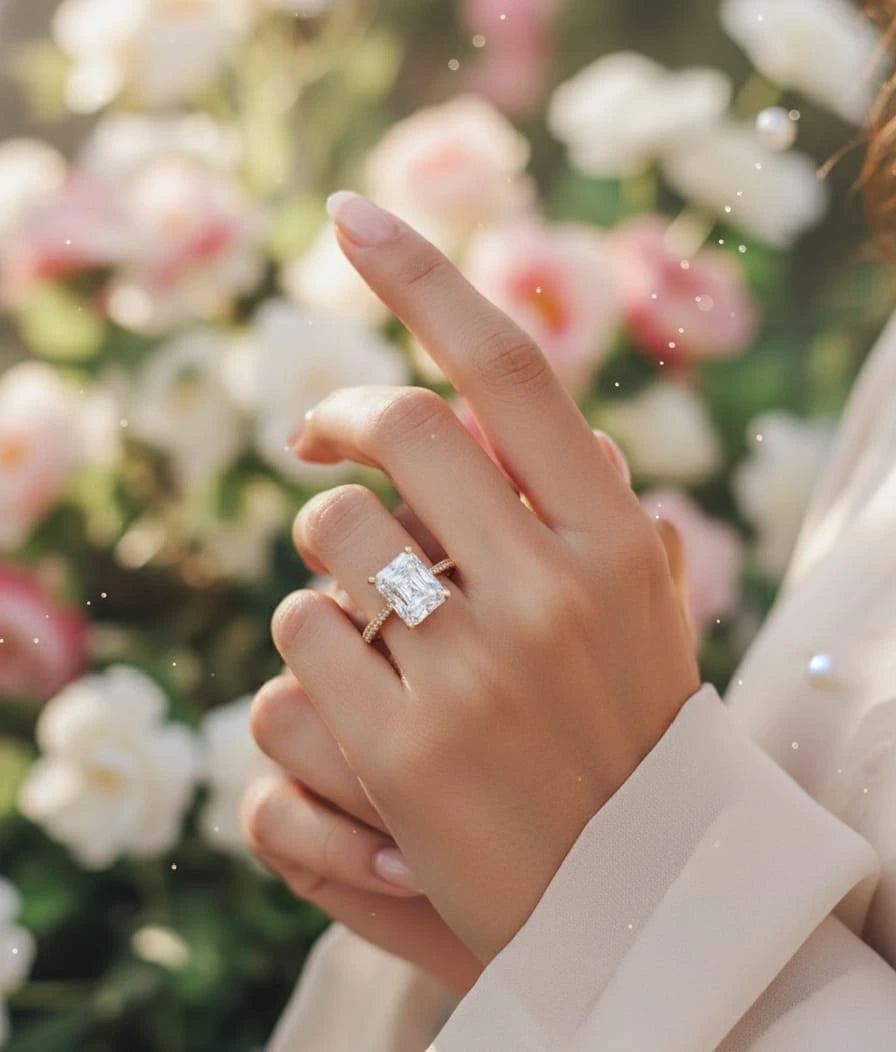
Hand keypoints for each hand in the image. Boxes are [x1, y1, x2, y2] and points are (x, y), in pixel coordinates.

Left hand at [268, 193, 699, 963]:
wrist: (628, 897)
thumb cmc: (624, 729)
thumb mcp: (636, 609)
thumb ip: (584, 499)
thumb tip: (506, 403)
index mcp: (617, 539)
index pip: (508, 369)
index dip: (424, 277)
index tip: (352, 215)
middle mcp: (552, 588)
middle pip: (401, 424)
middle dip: (341, 414)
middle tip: (317, 436)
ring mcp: (474, 670)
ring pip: (332, 529)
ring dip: (325, 543)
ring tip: (359, 593)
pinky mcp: (401, 748)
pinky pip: (301, 634)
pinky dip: (310, 639)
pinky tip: (354, 685)